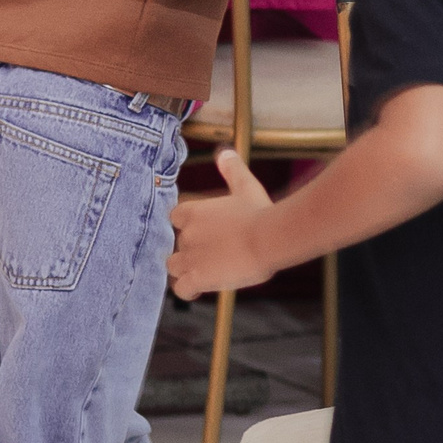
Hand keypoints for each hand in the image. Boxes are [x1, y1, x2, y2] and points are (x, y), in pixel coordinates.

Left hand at [169, 150, 278, 299]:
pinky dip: (188, 289)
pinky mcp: (198, 277)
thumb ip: (232, 169)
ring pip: (173, 266)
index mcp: (193, 212)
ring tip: (203, 272)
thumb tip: (225, 152)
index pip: (175, 218)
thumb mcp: (246, 186)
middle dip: (189, 249)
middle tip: (212, 253)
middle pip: (175, 244)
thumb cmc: (260, 212)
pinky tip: (200, 288)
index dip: (186, 226)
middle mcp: (186, 234)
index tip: (202, 232)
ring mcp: (190, 257)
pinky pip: (181, 289)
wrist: (269, 238)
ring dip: (185, 269)